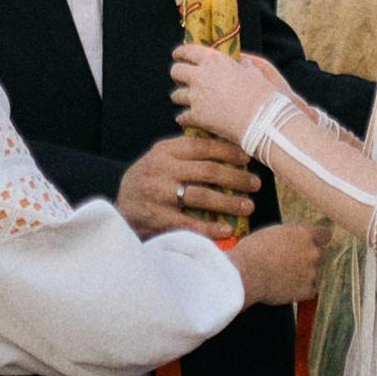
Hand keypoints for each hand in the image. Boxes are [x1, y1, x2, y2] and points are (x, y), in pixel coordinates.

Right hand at [117, 131, 260, 234]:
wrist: (121, 208)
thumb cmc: (149, 181)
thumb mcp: (160, 159)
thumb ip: (185, 152)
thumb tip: (228, 147)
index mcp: (164, 151)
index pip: (201, 146)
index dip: (228, 151)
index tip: (247, 158)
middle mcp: (161, 170)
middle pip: (207, 171)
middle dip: (236, 178)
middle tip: (255, 184)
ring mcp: (159, 195)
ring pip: (203, 196)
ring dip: (230, 202)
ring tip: (248, 206)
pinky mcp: (159, 218)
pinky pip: (191, 223)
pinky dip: (211, 227)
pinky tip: (228, 228)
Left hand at [171, 41, 281, 146]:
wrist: (261, 118)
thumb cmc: (261, 93)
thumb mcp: (253, 72)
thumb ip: (244, 66)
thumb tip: (244, 63)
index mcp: (214, 60)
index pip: (187, 51)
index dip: (180, 53)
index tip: (178, 56)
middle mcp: (200, 76)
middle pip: (176, 71)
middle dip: (177, 75)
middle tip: (182, 79)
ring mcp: (196, 96)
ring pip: (176, 95)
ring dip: (180, 97)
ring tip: (186, 101)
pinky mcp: (196, 116)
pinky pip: (182, 117)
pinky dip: (184, 118)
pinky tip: (186, 119)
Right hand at [232, 221, 326, 310]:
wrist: (245, 274)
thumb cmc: (252, 252)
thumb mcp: (271, 234)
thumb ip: (288, 236)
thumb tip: (291, 239)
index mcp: (303, 235)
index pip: (324, 234)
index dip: (318, 240)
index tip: (312, 244)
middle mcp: (312, 253)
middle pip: (322, 255)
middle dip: (312, 259)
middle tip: (295, 263)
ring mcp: (311, 273)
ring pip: (314, 274)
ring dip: (303, 276)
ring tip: (282, 278)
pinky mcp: (306, 290)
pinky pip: (310, 291)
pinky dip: (300, 292)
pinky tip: (285, 289)